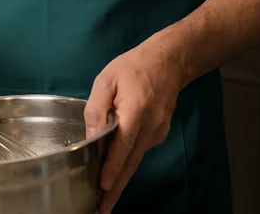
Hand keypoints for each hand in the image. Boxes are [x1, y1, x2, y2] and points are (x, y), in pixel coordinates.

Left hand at [84, 36, 184, 213]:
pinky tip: (116, 165)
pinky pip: (141, 149)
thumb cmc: (134, 66)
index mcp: (135, 112)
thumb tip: (91, 134)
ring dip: (121, 176)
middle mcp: (150, 127)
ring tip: (105, 195)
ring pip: (136, 159)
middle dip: (116, 188)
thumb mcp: (107, 79)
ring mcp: (158, 132)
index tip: (103, 187)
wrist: (168, 60)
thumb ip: (97, 107)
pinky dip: (129, 160)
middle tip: (102, 210)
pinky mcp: (160, 132)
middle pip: (131, 163)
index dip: (112, 169)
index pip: (122, 147)